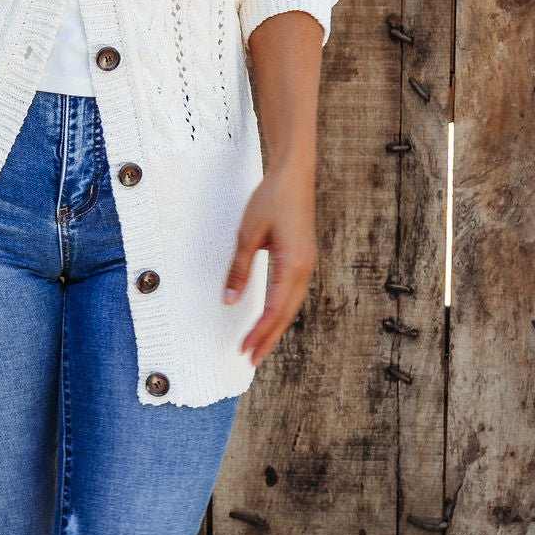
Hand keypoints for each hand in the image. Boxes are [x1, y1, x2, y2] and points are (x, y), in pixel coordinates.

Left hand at [223, 154, 317, 365]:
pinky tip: (270, 316)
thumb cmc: (271, 199)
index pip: (275, 310)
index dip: (259, 333)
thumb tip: (228, 301)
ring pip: (291, 305)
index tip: (244, 350)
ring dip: (275, 326)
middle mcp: (304, 269)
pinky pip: (292, 292)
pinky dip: (280, 310)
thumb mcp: (248, 234)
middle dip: (268, 338)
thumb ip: (240, 269)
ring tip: (258, 344)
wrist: (294, 174)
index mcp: (293, 265)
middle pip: (286, 313)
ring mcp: (306, 264)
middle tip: (250, 359)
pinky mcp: (303, 258)